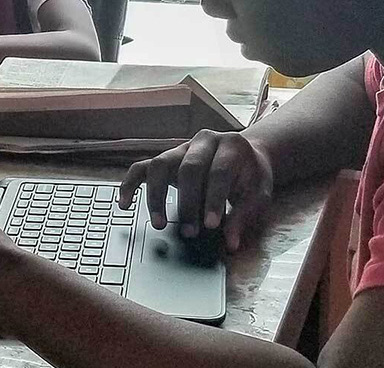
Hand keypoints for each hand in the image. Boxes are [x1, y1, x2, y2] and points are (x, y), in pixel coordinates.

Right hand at [119, 130, 273, 251]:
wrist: (246, 155)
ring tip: (158, 223)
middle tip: (189, 232)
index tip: (211, 225)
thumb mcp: (258, 194)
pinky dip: (130, 184)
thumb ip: (243, 215)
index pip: (218, 171)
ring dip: (157, 196)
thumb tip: (230, 243)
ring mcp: (181, 148)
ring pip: (159, 165)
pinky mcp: (166, 158)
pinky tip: (125, 204)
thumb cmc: (251, 175)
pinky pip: (142, 167)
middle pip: (188, 168)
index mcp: (231, 145)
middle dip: (187, 203)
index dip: (213, 199)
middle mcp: (203, 141)